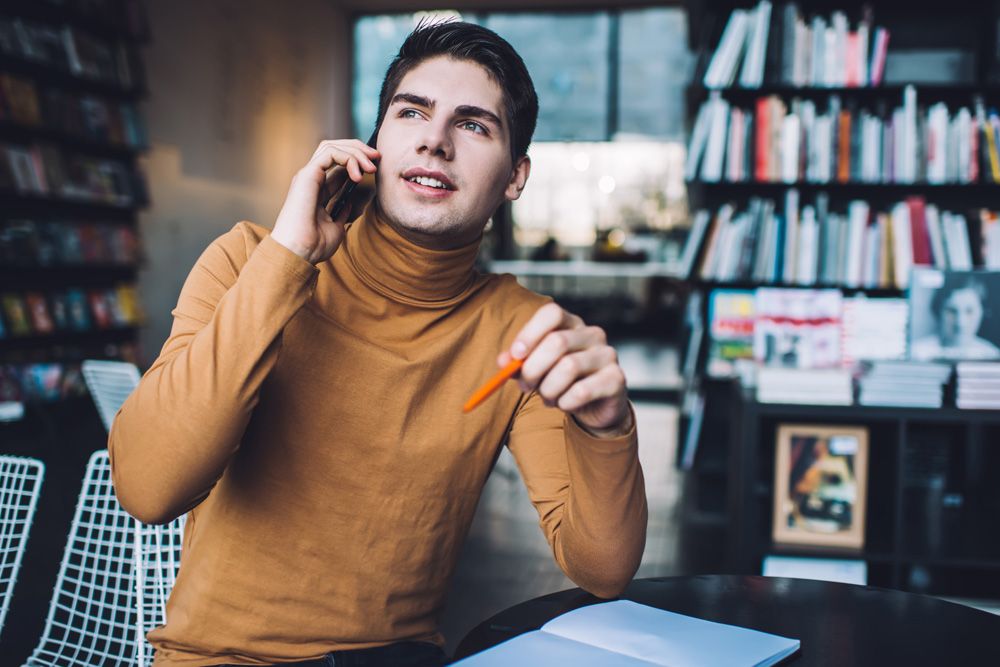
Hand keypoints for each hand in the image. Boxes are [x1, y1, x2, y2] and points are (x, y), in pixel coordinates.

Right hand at [271, 139, 378, 263]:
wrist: (299, 253)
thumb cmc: (314, 245)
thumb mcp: (335, 228)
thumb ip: (341, 213)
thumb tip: (349, 203)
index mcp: (317, 191)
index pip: (338, 167)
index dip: (358, 162)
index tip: (375, 168)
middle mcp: (311, 180)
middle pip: (335, 150)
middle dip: (358, 150)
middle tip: (377, 158)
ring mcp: (308, 176)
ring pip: (332, 147)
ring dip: (355, 151)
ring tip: (371, 166)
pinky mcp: (307, 174)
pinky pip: (330, 153)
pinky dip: (348, 157)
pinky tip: (358, 174)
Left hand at [500, 303, 632, 437]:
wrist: (595, 407)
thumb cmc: (563, 382)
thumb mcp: (537, 370)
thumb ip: (519, 364)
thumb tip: (503, 361)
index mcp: (571, 324)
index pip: (551, 313)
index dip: (530, 333)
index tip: (515, 356)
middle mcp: (592, 334)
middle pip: (557, 341)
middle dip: (534, 368)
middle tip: (526, 386)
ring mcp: (607, 355)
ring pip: (568, 367)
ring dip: (549, 389)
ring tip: (548, 397)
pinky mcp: (616, 379)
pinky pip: (582, 391)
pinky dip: (566, 402)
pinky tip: (565, 404)